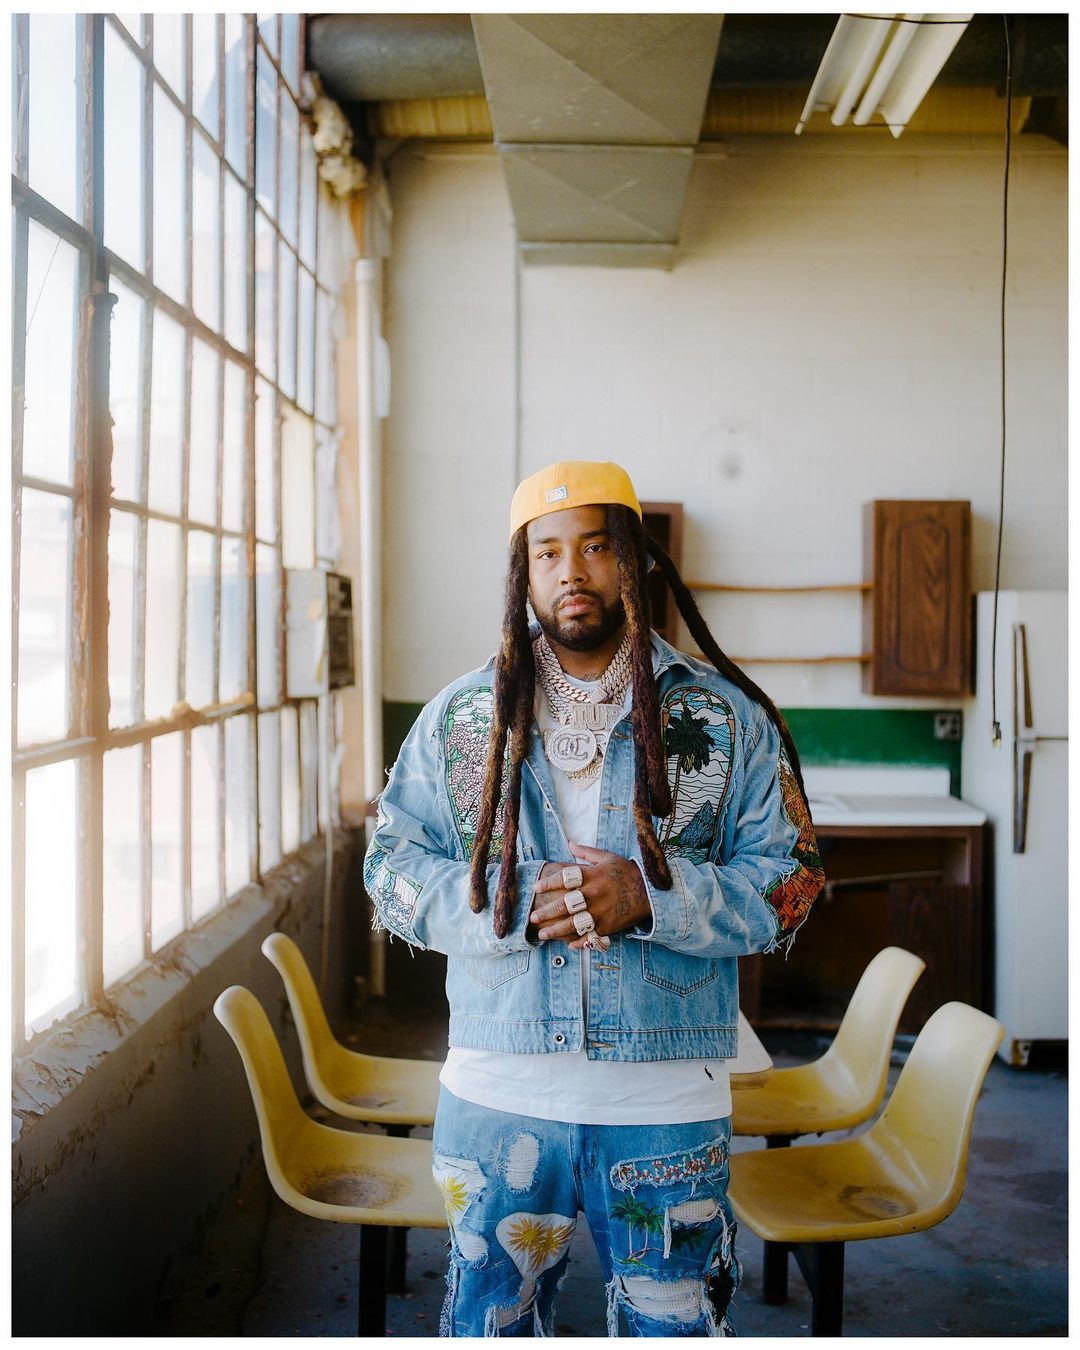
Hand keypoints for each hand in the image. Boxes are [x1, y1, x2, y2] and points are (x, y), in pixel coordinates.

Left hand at [529, 843, 651, 948]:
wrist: (650, 891)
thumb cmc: (626, 872)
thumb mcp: (608, 858)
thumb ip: (586, 852)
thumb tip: (569, 842)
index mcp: (593, 876)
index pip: (566, 878)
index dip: (549, 883)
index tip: (536, 888)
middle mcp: (595, 894)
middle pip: (566, 905)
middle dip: (547, 912)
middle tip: (533, 917)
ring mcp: (602, 912)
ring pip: (575, 924)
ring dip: (557, 931)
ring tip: (542, 934)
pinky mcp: (609, 926)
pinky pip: (591, 937)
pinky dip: (579, 943)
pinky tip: (568, 946)